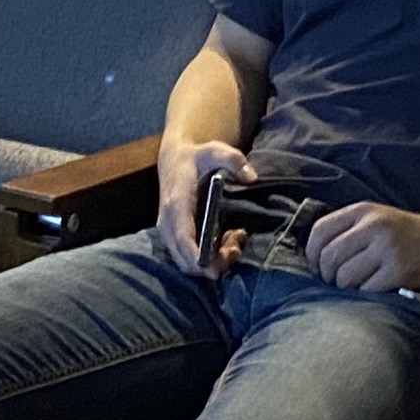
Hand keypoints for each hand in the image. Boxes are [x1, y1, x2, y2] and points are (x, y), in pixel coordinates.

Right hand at [158, 139, 251, 276]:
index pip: (183, 238)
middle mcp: (168, 223)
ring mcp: (169, 232)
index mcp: (176, 203)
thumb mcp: (215, 149)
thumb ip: (234, 160)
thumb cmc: (197, 157)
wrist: (174, 159)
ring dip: (215, 260)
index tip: (215, 269)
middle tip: (238, 245)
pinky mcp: (174, 237)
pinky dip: (210, 256)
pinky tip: (228, 238)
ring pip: (188, 263)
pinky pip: (190, 258)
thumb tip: (252, 178)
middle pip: (185, 260)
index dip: (197, 257)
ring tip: (237, 238)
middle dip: (214, 262)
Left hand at [306, 202, 419, 293]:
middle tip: (334, 283)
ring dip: (344, 288)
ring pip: (345, 276)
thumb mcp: (375, 218)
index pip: (320, 231)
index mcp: (363, 211)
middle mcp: (373, 226)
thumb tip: (314, 257)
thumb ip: (347, 229)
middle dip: (326, 276)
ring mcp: (387, 249)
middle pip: (329, 257)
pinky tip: (370, 291)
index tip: (316, 267)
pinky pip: (366, 289)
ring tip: (353, 287)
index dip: (311, 254)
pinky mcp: (399, 271)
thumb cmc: (404, 233)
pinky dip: (363, 295)